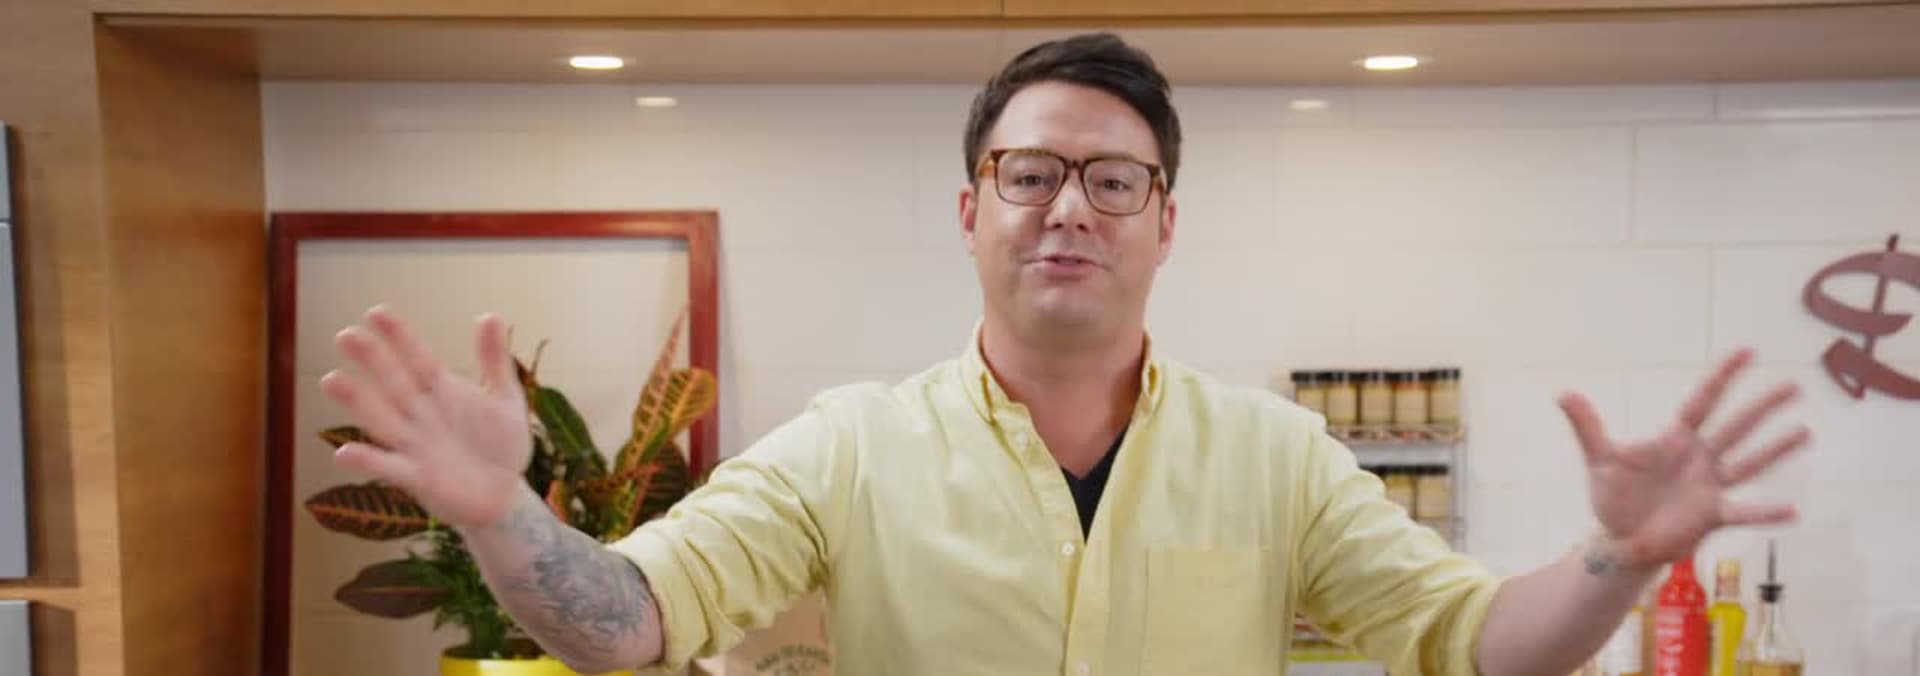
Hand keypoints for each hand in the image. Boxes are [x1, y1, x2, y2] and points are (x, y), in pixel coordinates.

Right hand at [319, 306, 532, 529]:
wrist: (504, 496)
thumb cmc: (501, 445)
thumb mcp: (505, 399)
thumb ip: (494, 360)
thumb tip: (491, 314)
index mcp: (442, 392)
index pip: (417, 358)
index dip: (398, 337)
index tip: (375, 313)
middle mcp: (421, 414)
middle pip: (393, 383)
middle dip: (372, 360)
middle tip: (345, 335)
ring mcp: (415, 445)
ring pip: (381, 419)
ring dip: (357, 402)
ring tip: (330, 380)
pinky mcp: (416, 477)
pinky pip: (388, 467)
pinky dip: (368, 461)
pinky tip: (344, 452)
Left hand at [1558, 348, 1810, 569]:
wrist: (1620, 540)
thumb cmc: (1615, 497)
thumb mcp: (1599, 460)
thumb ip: (1587, 427)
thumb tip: (1563, 393)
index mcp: (1675, 439)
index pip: (1703, 400)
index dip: (1723, 376)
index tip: (1747, 351)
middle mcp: (1700, 458)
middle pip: (1735, 427)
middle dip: (1762, 407)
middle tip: (1794, 386)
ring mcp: (1710, 486)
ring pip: (1748, 462)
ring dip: (1776, 449)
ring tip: (1805, 432)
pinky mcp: (1712, 515)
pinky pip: (1743, 512)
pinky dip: (1766, 512)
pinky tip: (1793, 510)